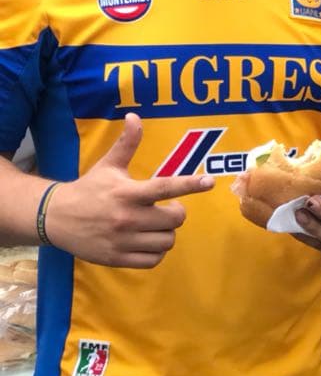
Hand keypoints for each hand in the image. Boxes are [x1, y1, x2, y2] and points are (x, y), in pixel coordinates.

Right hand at [43, 113, 213, 267]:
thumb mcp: (108, 165)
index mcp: (127, 193)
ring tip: (156, 225)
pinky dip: (157, 252)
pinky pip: (153, 260)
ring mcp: (122, 240)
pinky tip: (149, 241)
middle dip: (176, 213)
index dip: (190, 184)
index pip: (165, 188)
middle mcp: (127, 218)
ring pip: (167, 241)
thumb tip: (135, 116)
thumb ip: (126, 143)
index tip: (209, 181)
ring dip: (167, 233)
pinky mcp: (117, 258)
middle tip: (168, 209)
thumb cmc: (89, 189)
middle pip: (174, 219)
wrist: (55, 218)